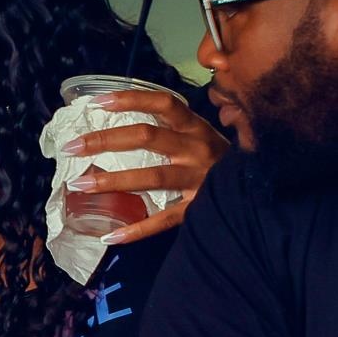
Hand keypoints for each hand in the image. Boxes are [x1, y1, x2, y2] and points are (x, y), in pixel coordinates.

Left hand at [61, 89, 227, 244]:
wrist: (265, 186)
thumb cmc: (220, 160)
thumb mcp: (201, 137)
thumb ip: (171, 130)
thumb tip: (121, 126)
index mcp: (195, 127)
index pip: (162, 104)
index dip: (129, 100)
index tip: (95, 103)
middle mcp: (197, 148)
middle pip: (147, 137)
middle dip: (106, 140)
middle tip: (72, 146)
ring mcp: (199, 179)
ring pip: (152, 177)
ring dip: (113, 181)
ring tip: (80, 186)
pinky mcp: (200, 208)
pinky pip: (164, 220)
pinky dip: (137, 230)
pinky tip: (111, 236)